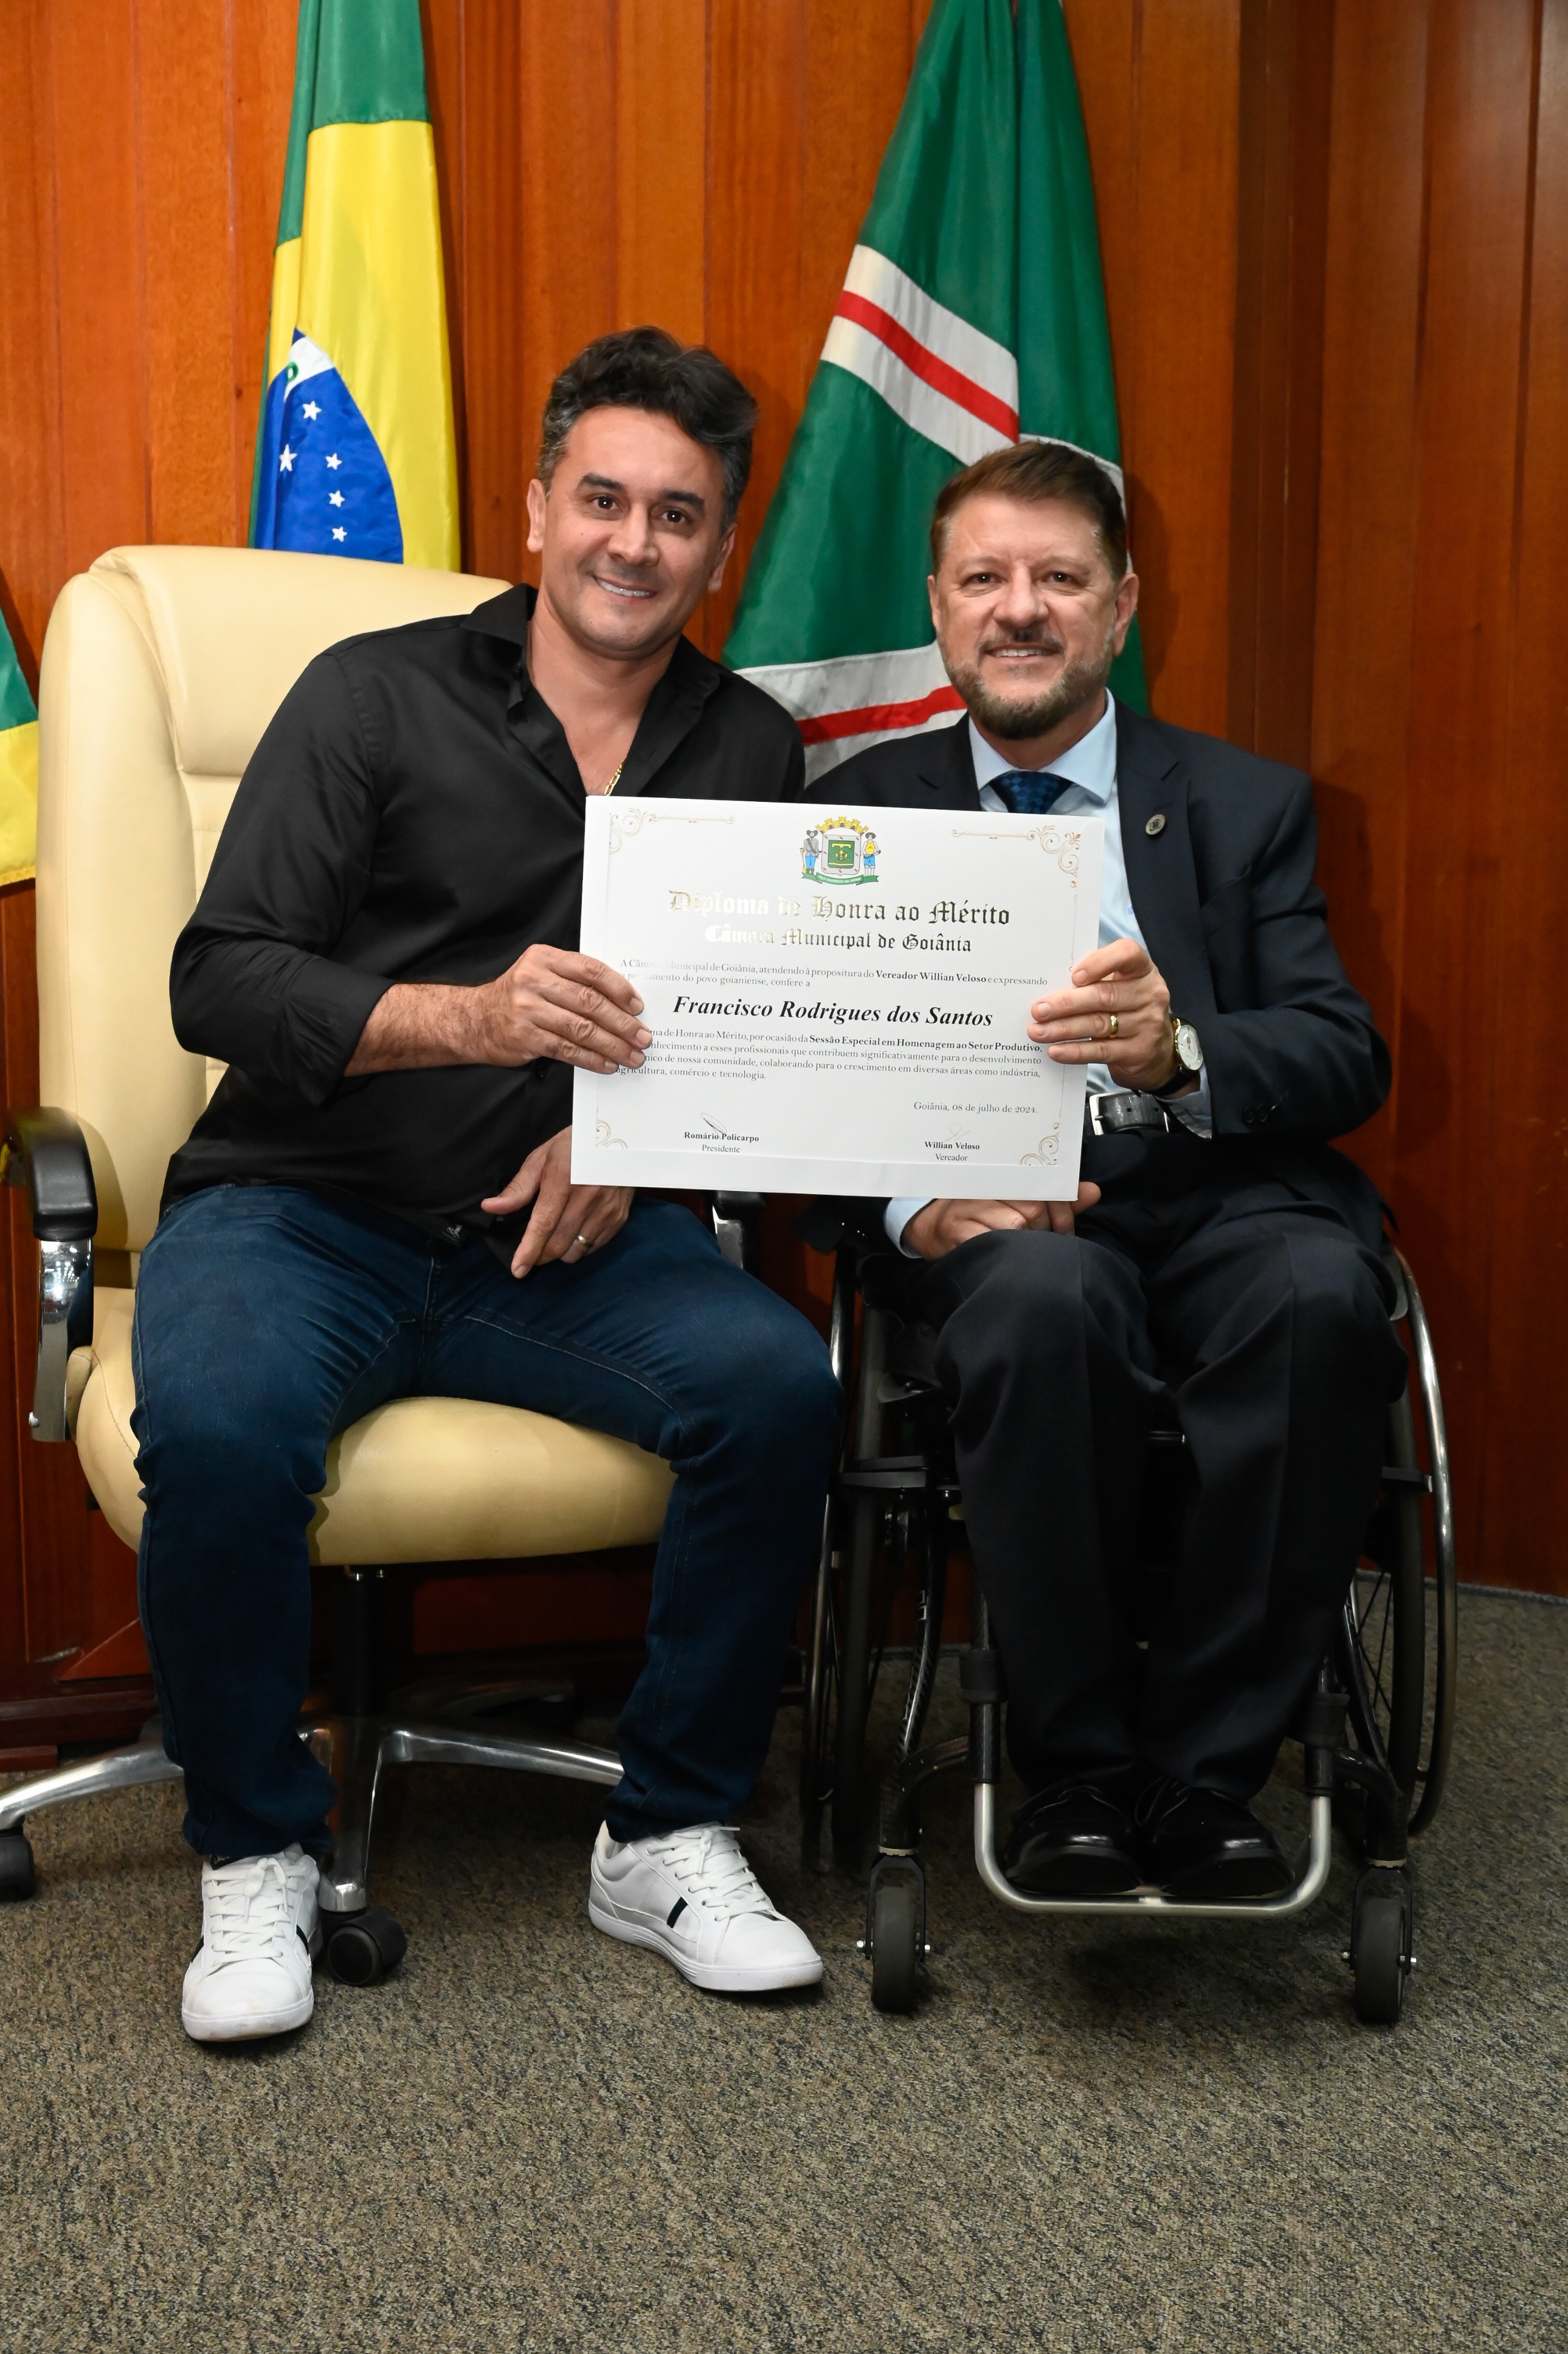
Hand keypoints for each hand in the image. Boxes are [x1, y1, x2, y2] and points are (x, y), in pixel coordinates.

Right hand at [473, 944, 650, 1073]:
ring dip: (612, 1044)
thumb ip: (574, 980)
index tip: (638, 1006)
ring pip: (581, 1028)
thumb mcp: (541, 974)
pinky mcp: (525, 1037)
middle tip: (643, 1036)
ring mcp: (527, 1009)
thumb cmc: (518, 996)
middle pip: (589, 1002)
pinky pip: (566, 1049)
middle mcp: (534, 980)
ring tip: (631, 1055)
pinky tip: (607, 1064)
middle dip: (622, 1023)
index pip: (590, 970)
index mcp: (544, 958)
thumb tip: (622, 1003)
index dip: (619, 988)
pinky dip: (591, 1059)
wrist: (475, 1019)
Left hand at [480, 1126, 633, 1276]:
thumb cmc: (575, 1146)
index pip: (544, 1224)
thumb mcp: (542, 1159)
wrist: (621, 1139)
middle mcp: (588, 1198)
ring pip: (576, 1251)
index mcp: (564, 1181)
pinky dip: (580, 1247)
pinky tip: (576, 1230)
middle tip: (532, 1254)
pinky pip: (593, 1247)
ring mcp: (606, 1210)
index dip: (529, 1250)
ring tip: (555, 1236)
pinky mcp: (618, 1219)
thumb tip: (491, 1208)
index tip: (518, 1270)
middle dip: (540, 1256)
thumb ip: (518, 1188)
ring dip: (560, 1252)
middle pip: (558, 1244)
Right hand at [904, 1184, 1101, 1260]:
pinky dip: (1005, 1251)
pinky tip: (1004, 1255)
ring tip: (1021, 1248)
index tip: (1063, 1226)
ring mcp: (971, 1209)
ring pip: (1018, 1225)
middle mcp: (987, 1187)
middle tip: (1042, 1241)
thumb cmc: (976, 1213)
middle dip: (1046, 1230)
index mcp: (1004, 1174)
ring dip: (1027, 1243)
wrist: (928, 1226)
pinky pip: (995, 1243)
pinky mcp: (959, 1232)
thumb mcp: (1016, 1199)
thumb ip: (1056, 1198)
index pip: (1044, 1185)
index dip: (1061, 1208)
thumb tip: (1093, 1191)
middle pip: (1035, 1208)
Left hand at [1029, 937, 1175, 1090]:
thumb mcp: (1120, 985)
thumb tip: (1049, 985)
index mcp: (1142, 969)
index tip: (1074, 976)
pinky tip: (1055, 1050)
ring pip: (1098, 1024)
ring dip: (1063, 1028)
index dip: (1100, 963)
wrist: (1157, 1050)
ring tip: (1037, 1031)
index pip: (1127, 953)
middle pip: (1104, 995)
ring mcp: (1147, 1024)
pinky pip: (1100, 1051)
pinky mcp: (1138, 1052)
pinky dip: (1075, 1051)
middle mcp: (1149, 994)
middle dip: (1066, 1003)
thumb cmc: (1127, 1007)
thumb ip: (1094, 979)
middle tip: (1038, 1010)